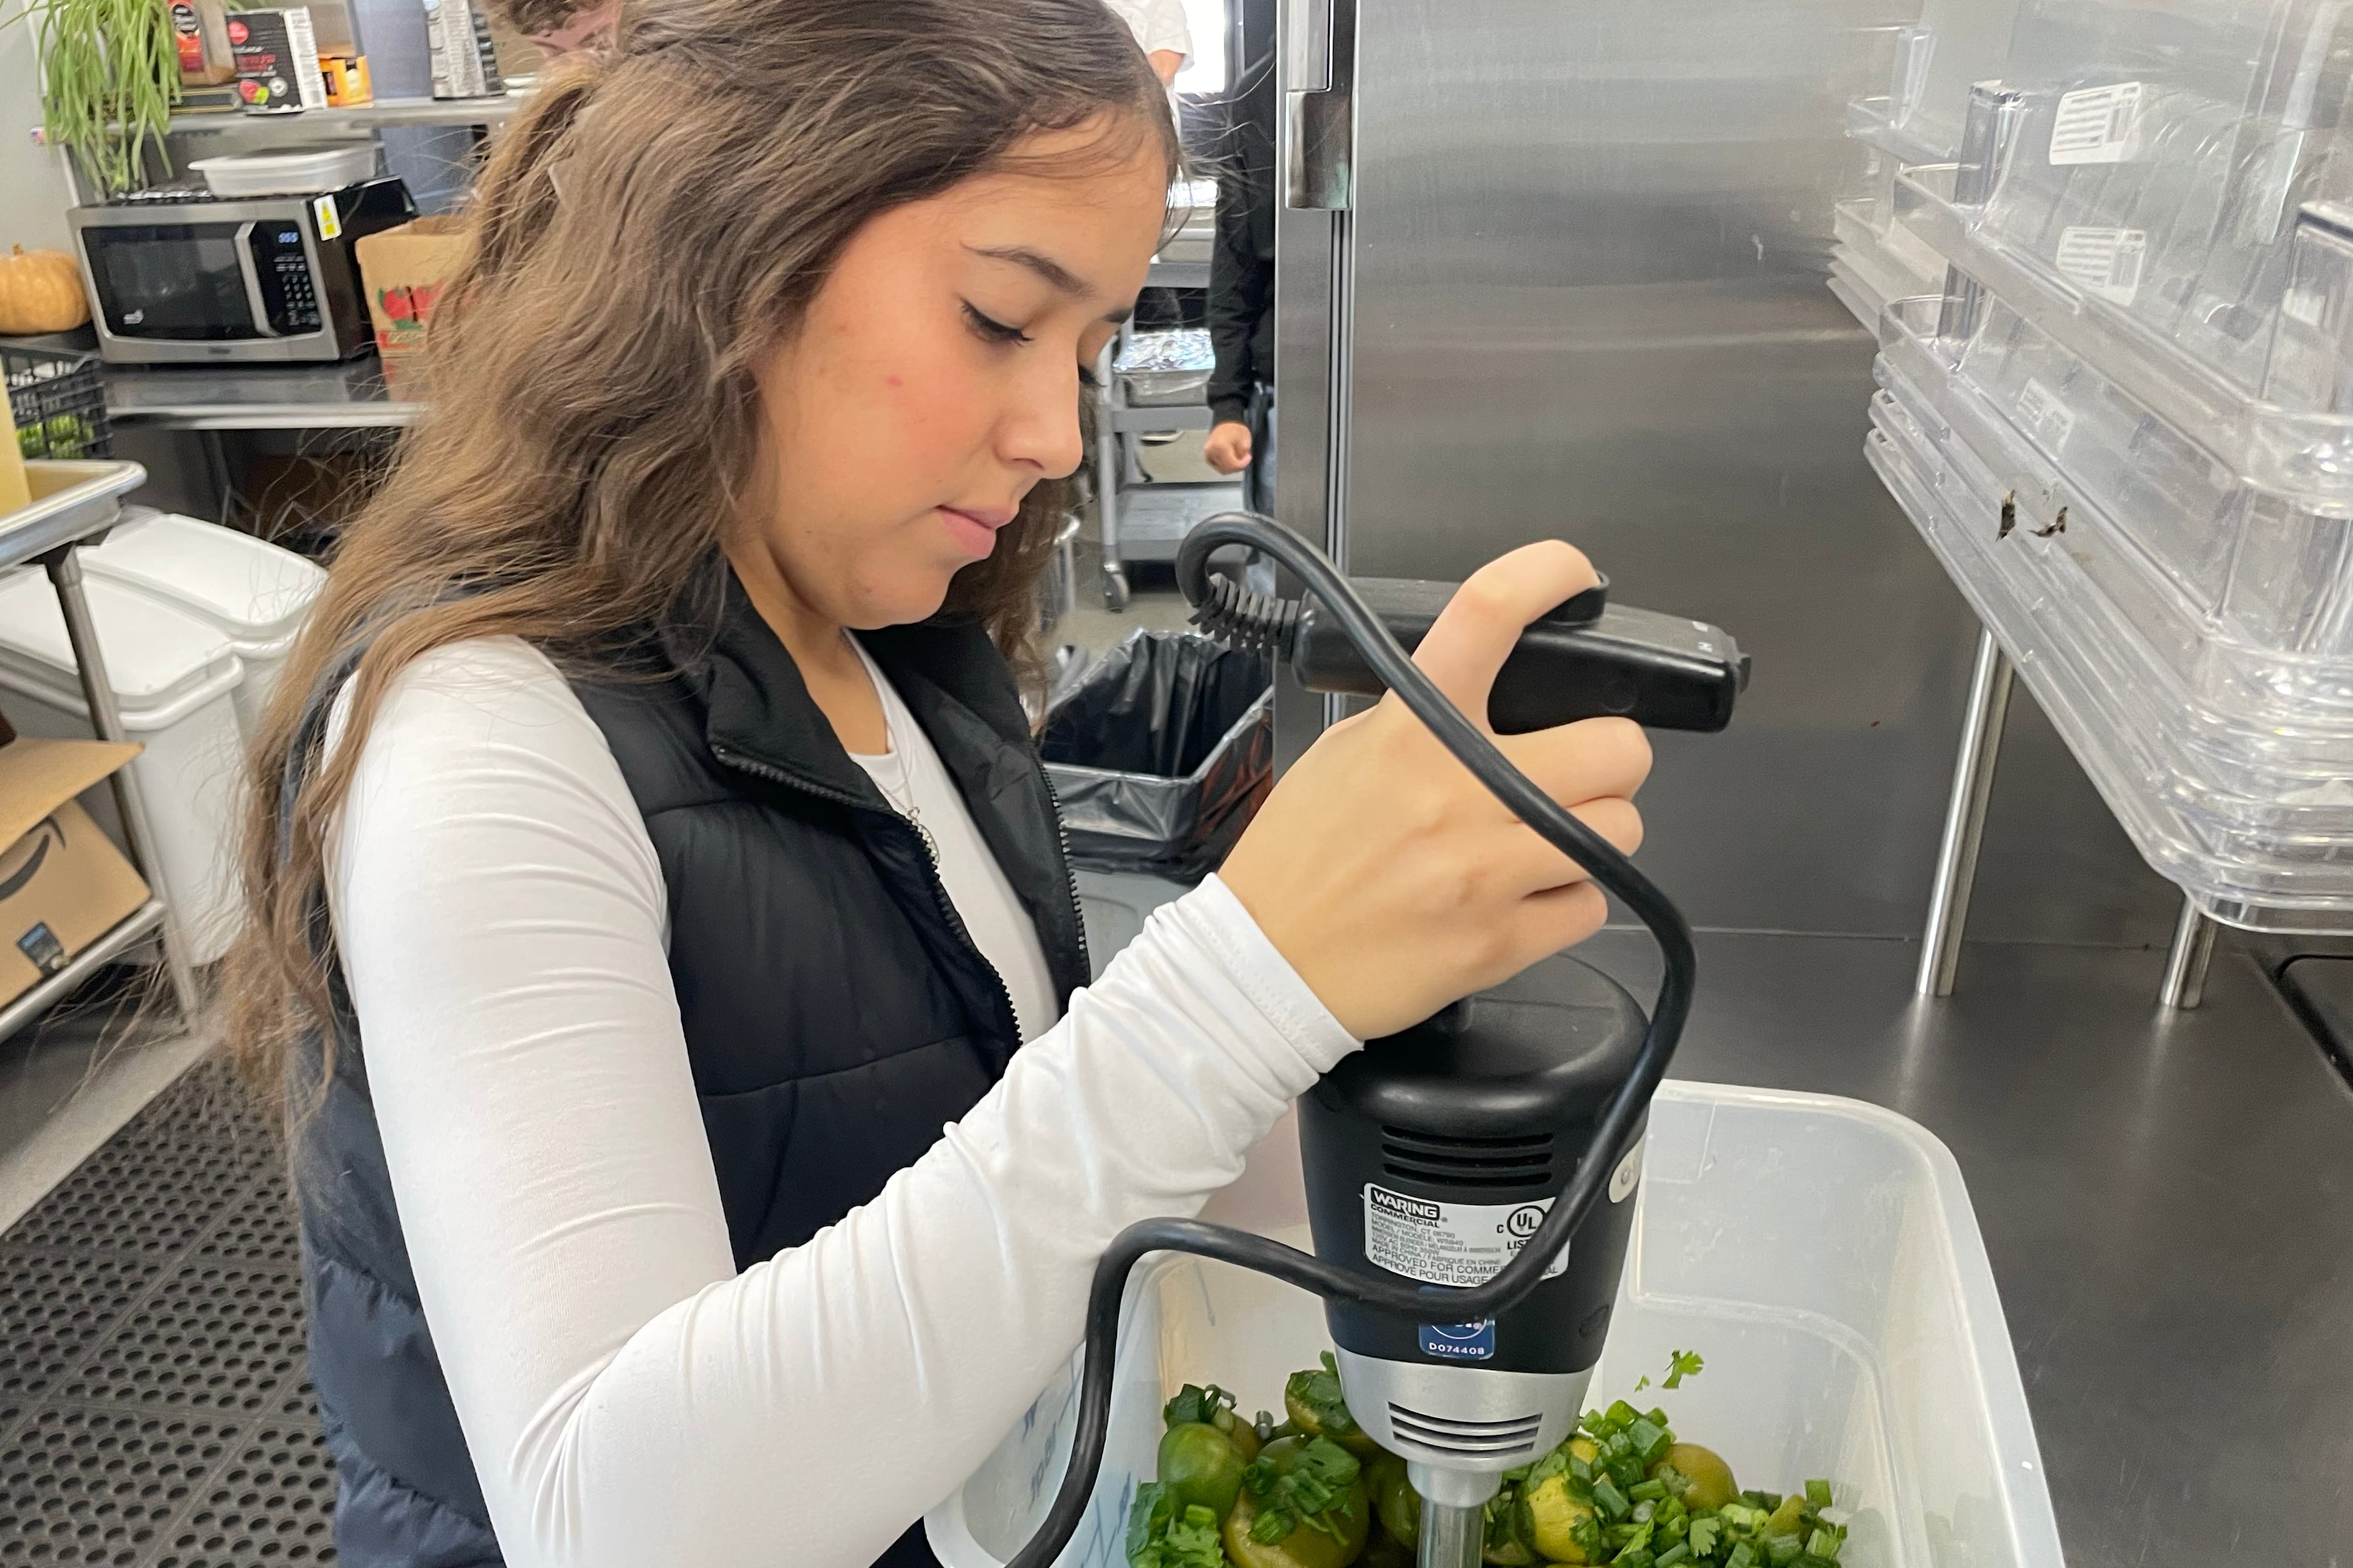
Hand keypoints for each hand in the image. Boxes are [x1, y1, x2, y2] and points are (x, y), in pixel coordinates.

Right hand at [1203, 420, 1252, 474]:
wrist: (1225, 422)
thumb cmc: (1234, 428)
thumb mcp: (1245, 438)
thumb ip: (1243, 453)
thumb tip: (1241, 461)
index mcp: (1220, 447)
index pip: (1232, 465)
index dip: (1242, 464)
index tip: (1248, 458)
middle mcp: (1211, 451)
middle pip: (1225, 469)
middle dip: (1236, 467)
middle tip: (1244, 459)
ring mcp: (1207, 454)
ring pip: (1221, 469)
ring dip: (1231, 467)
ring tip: (1237, 457)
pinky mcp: (1207, 455)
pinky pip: (1217, 466)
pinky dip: (1225, 465)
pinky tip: (1230, 458)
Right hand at [1218, 542, 1649, 1039]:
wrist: (1264, 966)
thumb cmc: (1299, 860)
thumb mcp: (1345, 755)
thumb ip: (1420, 719)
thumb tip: (1494, 695)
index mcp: (1412, 732)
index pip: (1489, 616)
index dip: (1546, 575)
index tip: (1573, 576)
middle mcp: (1458, 792)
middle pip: (1615, 745)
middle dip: (1609, 758)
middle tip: (1578, 771)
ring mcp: (1485, 870)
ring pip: (1621, 827)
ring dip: (1596, 832)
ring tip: (1549, 840)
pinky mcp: (1500, 940)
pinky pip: (1591, 903)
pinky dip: (1568, 899)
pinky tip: (1525, 896)